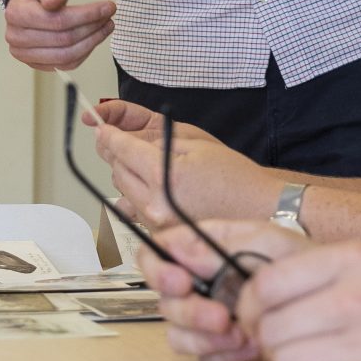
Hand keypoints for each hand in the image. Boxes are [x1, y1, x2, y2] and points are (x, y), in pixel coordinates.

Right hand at [0, 0, 114, 71]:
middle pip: (63, 39)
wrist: (31, 3)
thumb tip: (53, 2)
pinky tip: (94, 38)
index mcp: (16, 13)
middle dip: (92, 28)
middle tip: (109, 17)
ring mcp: (24, 54)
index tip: (108, 7)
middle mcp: (16, 37)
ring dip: (92, 42)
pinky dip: (84, 53)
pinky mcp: (36, 64)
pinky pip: (66, 64)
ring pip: (66, 56)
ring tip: (106, 27)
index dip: (86, 15)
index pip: (57, 20)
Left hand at [94, 102, 280, 228]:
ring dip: (127, 174)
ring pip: (122, 191)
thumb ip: (157, 139)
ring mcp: (157, 223)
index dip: (109, 134)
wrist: (258, 208)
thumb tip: (128, 138)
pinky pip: (135, 209)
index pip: (121, 150)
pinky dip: (137, 195)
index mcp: (163, 176)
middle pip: (116, 171)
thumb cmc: (235, 177)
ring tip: (146, 164)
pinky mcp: (161, 234)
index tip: (102, 126)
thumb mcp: (196, 143)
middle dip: (116, 153)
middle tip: (122, 140)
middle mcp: (155, 204)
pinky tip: (155, 187)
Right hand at [136, 219, 308, 360]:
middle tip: (220, 317)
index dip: (158, 268)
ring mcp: (206, 316)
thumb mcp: (266, 241)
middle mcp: (198, 282)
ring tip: (240, 335)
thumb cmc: (301, 261)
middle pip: (164, 299)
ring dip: (203, 337)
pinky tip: (248, 348)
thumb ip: (221, 245)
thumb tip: (178, 251)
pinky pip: (202, 357)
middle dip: (189, 311)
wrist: (329, 302)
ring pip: (177, 333)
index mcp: (203, 248)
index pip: (158, 253)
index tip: (180, 281)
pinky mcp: (219, 346)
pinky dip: (222, 355)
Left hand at [241, 242, 360, 360]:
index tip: (259, 316)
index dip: (251, 305)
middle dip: (274, 341)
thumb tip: (263, 291)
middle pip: (269, 328)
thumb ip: (327, 272)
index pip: (265, 283)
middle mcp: (352, 298)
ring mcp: (360, 346)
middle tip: (300, 345)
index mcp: (353, 259)